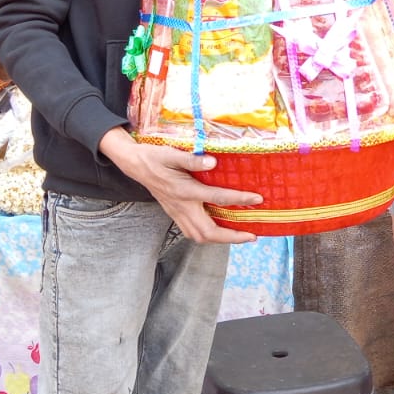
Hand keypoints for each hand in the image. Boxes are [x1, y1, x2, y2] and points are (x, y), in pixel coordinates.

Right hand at [99, 128, 262, 244]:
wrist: (136, 165)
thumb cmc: (155, 157)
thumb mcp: (172, 153)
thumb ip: (192, 159)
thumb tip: (213, 162)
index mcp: (185, 191)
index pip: (217, 198)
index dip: (239, 199)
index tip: (257, 199)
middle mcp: (182, 207)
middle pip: (208, 232)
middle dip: (232, 237)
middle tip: (252, 235)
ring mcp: (177, 213)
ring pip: (199, 236)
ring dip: (220, 240)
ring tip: (239, 236)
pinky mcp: (174, 214)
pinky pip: (192, 233)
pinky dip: (208, 236)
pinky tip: (218, 231)